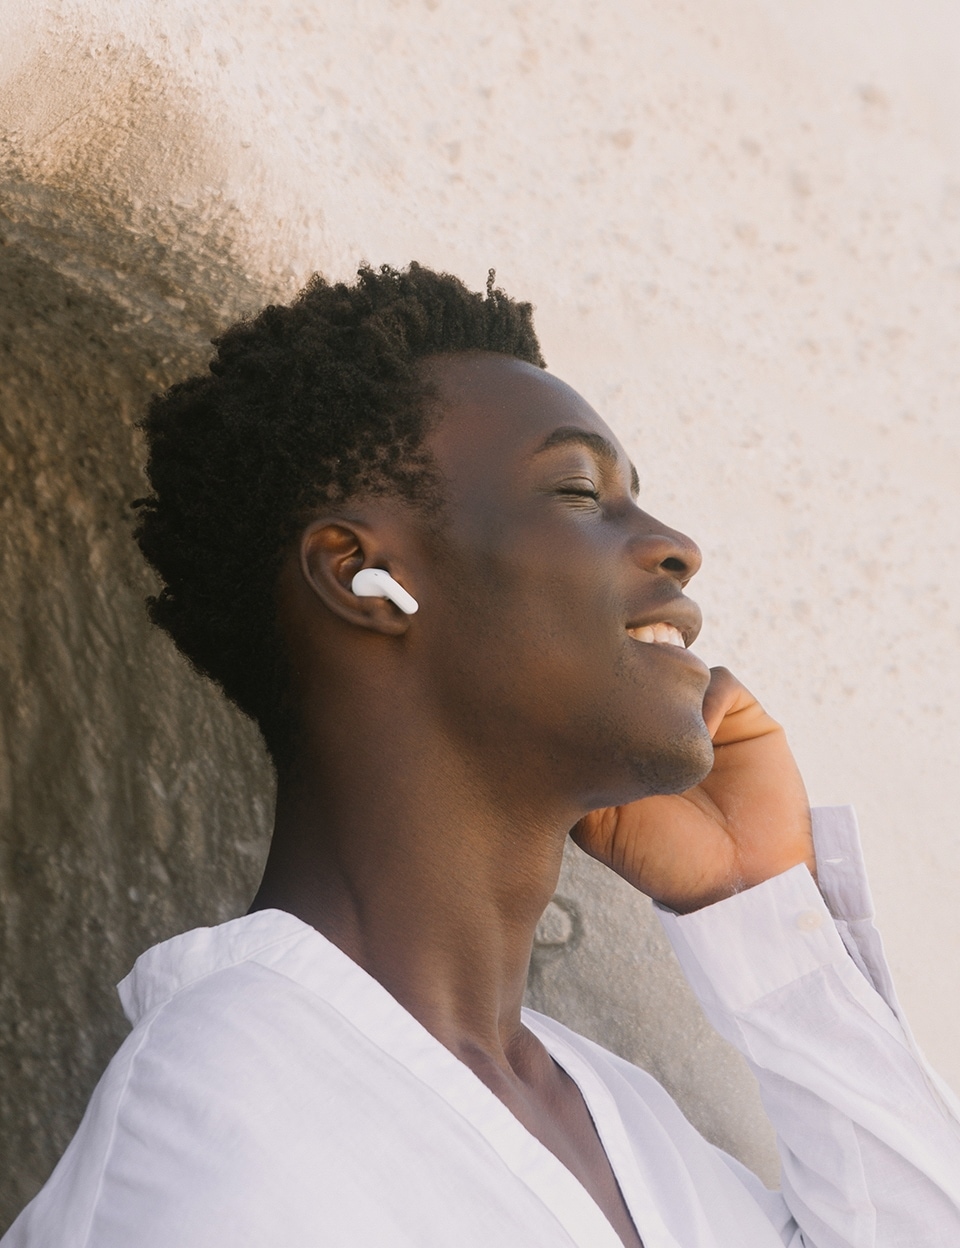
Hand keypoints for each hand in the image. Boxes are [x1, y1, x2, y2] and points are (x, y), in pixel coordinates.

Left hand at [571, 667, 813, 913]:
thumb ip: (571, 776)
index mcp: (621, 741)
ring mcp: (699, 715)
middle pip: (636, 667)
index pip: (599, 692)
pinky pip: (717, 681)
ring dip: (668, 688)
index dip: (589, 692)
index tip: (585, 707)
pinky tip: (702, 738)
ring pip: (676, 666)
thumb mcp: (597, 823)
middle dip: (627, 677)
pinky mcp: (739, 715)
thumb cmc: (664, 858)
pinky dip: (707, 700)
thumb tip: (547, 728)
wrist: (738, 881)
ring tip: (667, 731)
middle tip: (622, 702)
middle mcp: (659, 721)